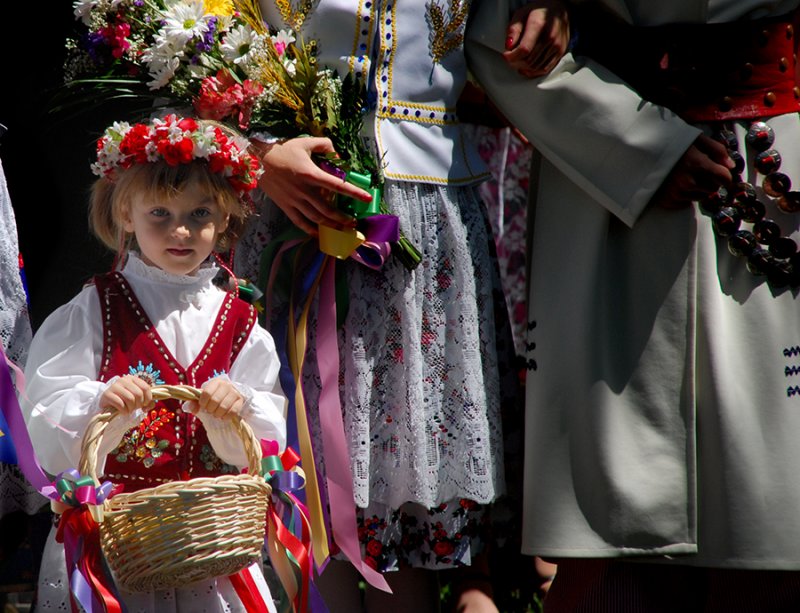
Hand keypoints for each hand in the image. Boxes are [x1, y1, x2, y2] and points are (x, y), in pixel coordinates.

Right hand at [98, 375, 153, 414]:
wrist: (107, 403)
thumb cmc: (125, 400)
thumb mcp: (137, 399)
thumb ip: (147, 402)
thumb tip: (148, 406)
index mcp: (132, 379)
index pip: (145, 387)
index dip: (148, 398)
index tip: (144, 405)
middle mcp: (123, 380)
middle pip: (138, 394)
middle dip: (138, 404)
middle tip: (134, 408)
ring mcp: (114, 386)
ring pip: (130, 399)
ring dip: (131, 408)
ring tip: (129, 410)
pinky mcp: (107, 394)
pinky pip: (120, 404)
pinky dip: (124, 410)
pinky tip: (123, 411)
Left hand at [184, 378, 244, 420]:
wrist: (231, 393)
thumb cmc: (215, 395)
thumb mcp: (204, 396)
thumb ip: (195, 402)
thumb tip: (191, 408)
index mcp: (216, 382)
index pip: (206, 393)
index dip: (203, 402)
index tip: (203, 405)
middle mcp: (226, 385)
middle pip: (215, 400)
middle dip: (210, 409)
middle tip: (210, 410)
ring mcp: (235, 393)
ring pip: (224, 407)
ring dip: (217, 414)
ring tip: (216, 414)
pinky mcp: (240, 401)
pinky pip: (233, 411)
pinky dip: (226, 416)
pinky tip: (223, 416)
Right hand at [254, 137, 372, 235]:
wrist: (257, 161)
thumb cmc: (282, 150)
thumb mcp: (304, 142)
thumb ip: (324, 145)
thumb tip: (337, 153)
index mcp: (311, 174)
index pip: (337, 185)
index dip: (354, 192)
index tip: (366, 198)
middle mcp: (304, 190)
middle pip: (327, 209)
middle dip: (343, 218)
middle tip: (353, 222)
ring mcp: (294, 201)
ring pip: (316, 218)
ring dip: (330, 226)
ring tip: (341, 229)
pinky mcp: (285, 206)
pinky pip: (299, 222)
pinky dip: (310, 230)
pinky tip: (318, 234)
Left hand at [504, 0, 570, 77]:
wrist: (559, 9)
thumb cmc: (539, 11)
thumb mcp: (521, 14)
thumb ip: (514, 29)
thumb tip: (508, 46)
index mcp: (539, 24)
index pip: (524, 49)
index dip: (512, 56)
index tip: (506, 55)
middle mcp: (550, 36)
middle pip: (529, 60)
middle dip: (515, 63)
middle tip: (510, 58)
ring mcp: (557, 45)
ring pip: (536, 67)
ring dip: (523, 68)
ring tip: (517, 62)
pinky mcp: (560, 52)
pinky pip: (545, 69)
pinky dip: (533, 72)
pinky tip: (526, 69)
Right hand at [652, 134, 734, 208]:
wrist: (641, 153)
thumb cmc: (671, 143)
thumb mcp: (695, 138)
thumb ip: (716, 149)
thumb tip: (731, 166)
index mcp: (696, 163)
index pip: (723, 177)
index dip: (728, 176)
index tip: (726, 175)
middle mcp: (687, 181)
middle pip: (714, 188)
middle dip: (712, 181)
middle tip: (702, 172)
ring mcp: (676, 193)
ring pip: (701, 197)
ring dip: (699, 189)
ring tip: (688, 177)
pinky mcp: (667, 201)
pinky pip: (686, 203)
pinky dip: (686, 196)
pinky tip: (678, 185)